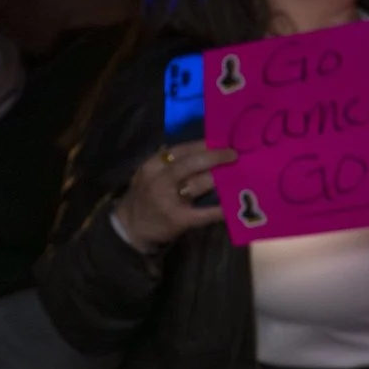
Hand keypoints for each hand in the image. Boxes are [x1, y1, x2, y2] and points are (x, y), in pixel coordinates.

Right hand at [114, 140, 237, 253]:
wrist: (130, 228)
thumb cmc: (145, 197)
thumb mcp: (148, 175)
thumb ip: (168, 163)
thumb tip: (202, 148)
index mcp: (152, 166)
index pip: (179, 150)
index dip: (202, 144)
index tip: (220, 141)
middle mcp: (159, 180)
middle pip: (190, 163)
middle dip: (215, 157)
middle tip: (233, 154)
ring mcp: (168, 200)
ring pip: (199, 184)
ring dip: (221, 178)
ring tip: (237, 174)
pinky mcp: (179, 219)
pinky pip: (205, 212)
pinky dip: (221, 209)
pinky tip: (233, 206)